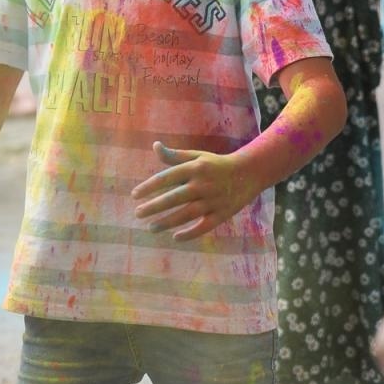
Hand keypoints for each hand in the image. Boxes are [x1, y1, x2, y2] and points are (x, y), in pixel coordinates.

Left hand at [131, 142, 260, 240]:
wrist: (249, 173)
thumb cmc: (216, 164)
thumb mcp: (197, 156)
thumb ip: (174, 155)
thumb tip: (154, 146)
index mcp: (195, 168)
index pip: (167, 177)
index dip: (149, 186)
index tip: (134, 195)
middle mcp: (202, 184)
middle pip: (174, 198)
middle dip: (154, 207)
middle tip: (138, 214)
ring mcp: (213, 200)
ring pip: (186, 214)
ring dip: (167, 222)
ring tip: (151, 228)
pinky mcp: (222, 214)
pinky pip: (204, 226)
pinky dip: (190, 233)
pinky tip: (175, 237)